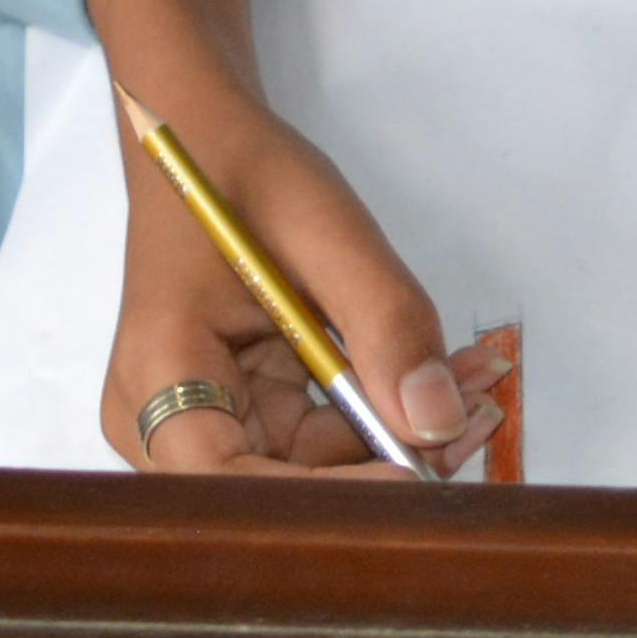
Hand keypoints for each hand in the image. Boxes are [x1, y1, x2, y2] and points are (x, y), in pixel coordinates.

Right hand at [100, 92, 501, 478]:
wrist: (206, 139)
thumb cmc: (246, 173)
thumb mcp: (327, 232)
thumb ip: (386, 324)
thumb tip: (437, 421)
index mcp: (158, 375)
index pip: (234, 482)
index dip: (327, 498)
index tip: (418, 474)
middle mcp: (162, 417)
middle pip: (277, 487)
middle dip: (383, 463)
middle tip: (479, 416)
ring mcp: (202, 418)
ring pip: (310, 466)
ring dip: (396, 433)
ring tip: (478, 382)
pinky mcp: (241, 408)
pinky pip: (316, 434)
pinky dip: (380, 409)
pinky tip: (445, 379)